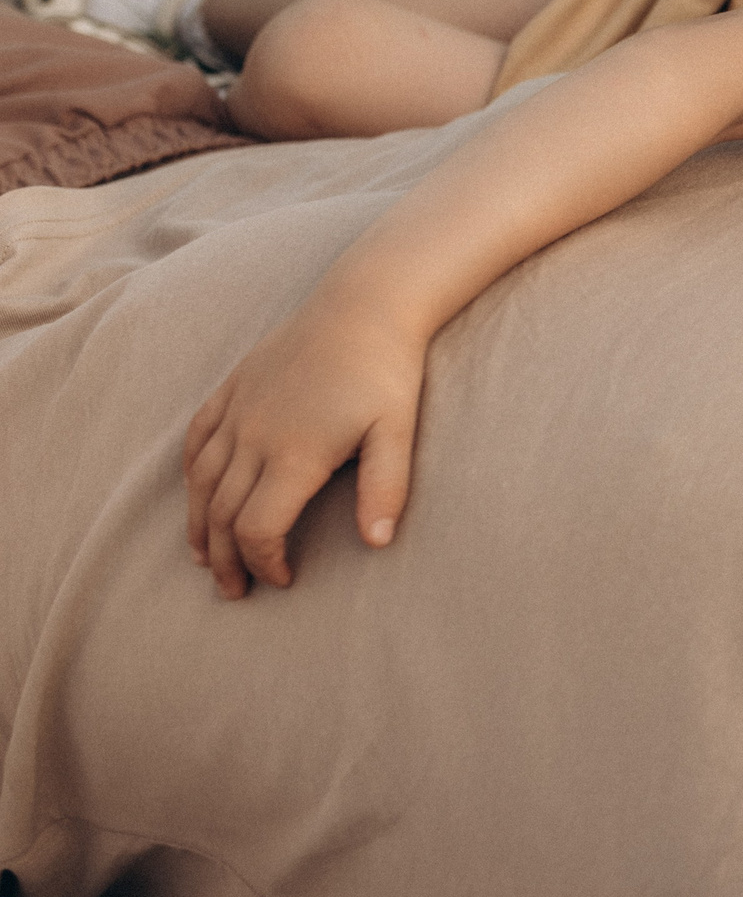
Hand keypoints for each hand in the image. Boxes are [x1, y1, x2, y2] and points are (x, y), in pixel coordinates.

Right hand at [184, 299, 425, 597]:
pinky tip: (197, 498)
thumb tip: (378, 543)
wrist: (364, 305)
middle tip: (235, 591)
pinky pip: (196, 441)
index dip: (263, 562)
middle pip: (221, 514)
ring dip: (198, 527)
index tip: (281, 581)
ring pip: (200, 483)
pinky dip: (190, 478)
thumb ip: (386, 489)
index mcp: (295, 453)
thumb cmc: (387, 372)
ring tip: (205, 560)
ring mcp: (237, 411)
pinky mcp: (231, 388)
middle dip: (225, 559)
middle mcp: (254, 436)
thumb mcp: (398, 432)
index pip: (258, 528)